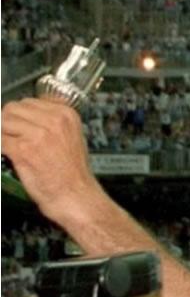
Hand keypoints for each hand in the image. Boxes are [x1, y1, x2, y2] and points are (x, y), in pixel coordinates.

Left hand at [0, 99, 102, 221]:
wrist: (75, 195)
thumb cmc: (73, 172)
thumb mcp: (71, 137)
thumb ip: (51, 123)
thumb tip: (25, 118)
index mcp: (66, 114)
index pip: (28, 102)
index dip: (20, 115)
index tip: (19, 126)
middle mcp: (53, 121)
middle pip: (13, 109)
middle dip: (9, 123)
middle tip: (13, 138)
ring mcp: (37, 135)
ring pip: (3, 122)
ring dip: (4, 135)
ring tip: (13, 148)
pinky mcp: (23, 150)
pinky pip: (0, 141)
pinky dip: (1, 148)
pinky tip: (10, 156)